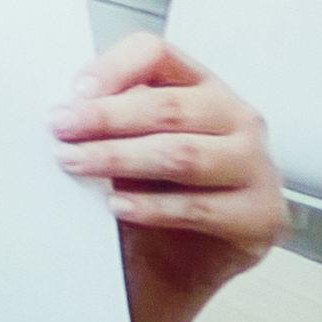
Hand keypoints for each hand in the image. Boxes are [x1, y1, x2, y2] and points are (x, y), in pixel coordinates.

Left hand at [55, 36, 284, 321]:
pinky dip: (152, 207)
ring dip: (121, 159)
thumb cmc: (151, 196)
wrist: (178, 266)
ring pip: (183, 154)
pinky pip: (199, 207)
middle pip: (169, 107)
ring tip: (77, 164)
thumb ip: (109, 124)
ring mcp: (257, 165)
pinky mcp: (261, 214)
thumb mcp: (128, 149)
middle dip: (106, 118)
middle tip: (60, 130)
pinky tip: (118, 206)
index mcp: (202, 88)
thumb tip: (61, 113)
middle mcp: (237, 119)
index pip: (158, 55)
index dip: (113, 68)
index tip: (73, 93)